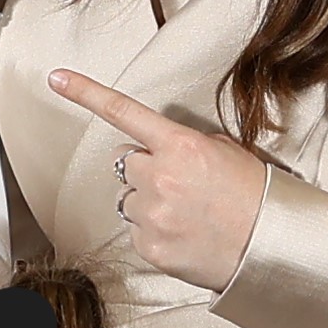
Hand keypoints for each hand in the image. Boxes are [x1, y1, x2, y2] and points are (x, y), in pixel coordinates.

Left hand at [43, 68, 266, 292]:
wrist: (271, 249)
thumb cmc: (256, 198)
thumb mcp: (229, 153)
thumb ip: (189, 144)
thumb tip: (165, 148)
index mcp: (180, 146)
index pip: (123, 113)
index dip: (85, 93)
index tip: (57, 78)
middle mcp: (159, 177)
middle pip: (126, 164)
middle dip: (146, 170)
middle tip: (181, 185)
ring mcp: (151, 214)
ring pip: (129, 200)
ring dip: (150, 202)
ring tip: (188, 214)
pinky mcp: (148, 246)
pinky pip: (136, 231)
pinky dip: (155, 232)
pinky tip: (184, 234)